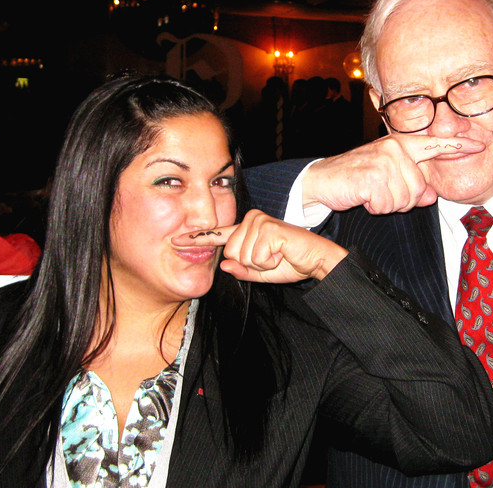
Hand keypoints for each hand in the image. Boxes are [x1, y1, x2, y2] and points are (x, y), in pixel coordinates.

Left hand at [176, 209, 347, 282]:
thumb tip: (225, 266)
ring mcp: (259, 222)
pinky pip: (255, 257)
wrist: (316, 259)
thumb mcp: (261, 272)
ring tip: (278, 255)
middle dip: (250, 264)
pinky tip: (282, 253)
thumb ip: (242, 270)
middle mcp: (251, 220)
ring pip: (241, 256)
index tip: (176, 241)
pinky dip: (269, 262)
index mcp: (247, 230)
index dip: (196, 240)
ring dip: (261, 263)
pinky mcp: (268, 228)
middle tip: (272, 258)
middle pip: (230, 253)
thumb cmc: (291, 263)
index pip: (218, 236)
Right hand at [302, 134, 484, 213]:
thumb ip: (413, 185)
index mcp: (400, 144)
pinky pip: (388, 204)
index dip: (458, 146)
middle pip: (420, 188)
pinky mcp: (372, 176)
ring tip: (370, 193)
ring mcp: (384, 161)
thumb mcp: (388, 179)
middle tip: (380, 193)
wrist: (321, 180)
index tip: (480, 144)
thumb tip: (431, 196)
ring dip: (387, 204)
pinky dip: (375, 207)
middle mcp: (394, 148)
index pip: (434, 144)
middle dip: (402, 200)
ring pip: (406, 198)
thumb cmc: (355, 178)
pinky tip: (363, 197)